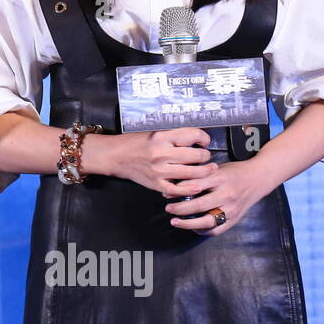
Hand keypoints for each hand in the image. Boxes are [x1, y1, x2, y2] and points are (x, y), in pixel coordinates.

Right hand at [98, 127, 217, 192]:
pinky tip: (197, 186)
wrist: (114, 156)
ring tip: (209, 169)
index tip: (204, 141)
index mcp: (162, 137)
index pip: (193, 135)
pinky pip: (179, 189)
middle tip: (205, 156)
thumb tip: (196, 139)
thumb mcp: (153, 133)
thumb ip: (173, 136)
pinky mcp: (156, 183)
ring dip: (205, 171)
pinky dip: (190, 189)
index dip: (204, 138)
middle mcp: (162, 153)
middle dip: (206, 156)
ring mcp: (159, 170)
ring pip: (193, 173)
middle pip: (197, 155)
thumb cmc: (133, 143)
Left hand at [161, 158, 273, 236]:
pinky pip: (217, 229)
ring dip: (188, 224)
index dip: (178, 190)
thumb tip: (174, 186)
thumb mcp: (216, 169)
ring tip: (175, 222)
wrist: (259, 178)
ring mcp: (232, 209)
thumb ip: (198, 177)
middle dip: (180, 209)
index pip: (195, 185)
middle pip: (199, 205)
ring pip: (208, 221)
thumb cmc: (233, 172)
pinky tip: (193, 228)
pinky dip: (203, 231)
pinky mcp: (235, 219)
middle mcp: (227, 194)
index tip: (166, 194)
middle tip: (168, 209)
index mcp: (220, 178)